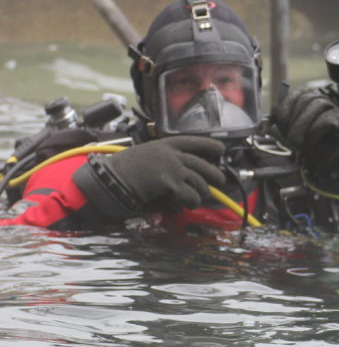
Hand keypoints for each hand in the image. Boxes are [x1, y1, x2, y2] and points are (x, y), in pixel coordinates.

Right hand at [93, 136, 225, 214]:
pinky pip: (191, 195)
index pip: (193, 141)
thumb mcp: (146, 155)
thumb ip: (166, 159)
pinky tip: (187, 205)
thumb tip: (186, 172)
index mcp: (165, 144)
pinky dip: (192, 202)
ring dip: (201, 194)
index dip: (209, 146)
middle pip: (203, 165)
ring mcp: (173, 168)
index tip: (221, 150)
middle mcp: (172, 154)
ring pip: (200, 183)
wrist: (110, 179)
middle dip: (215, 175)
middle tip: (219, 183)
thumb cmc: (124, 170)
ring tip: (197, 199)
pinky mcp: (171, 184)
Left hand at [270, 88, 338, 169]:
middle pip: (306, 99)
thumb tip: (268, 118)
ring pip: (317, 105)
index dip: (286, 109)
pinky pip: (327, 119)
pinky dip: (315, 131)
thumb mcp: (289, 129)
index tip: (281, 124)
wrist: (324, 158)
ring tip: (298, 141)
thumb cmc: (307, 141)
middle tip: (290, 137)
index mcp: (307, 97)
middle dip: (294, 119)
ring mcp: (333, 107)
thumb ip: (280, 120)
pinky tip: (312, 140)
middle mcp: (321, 98)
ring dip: (303, 125)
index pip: (295, 95)